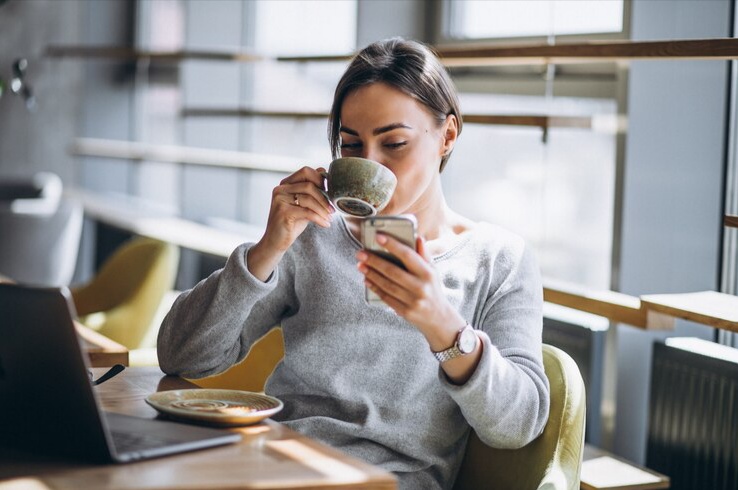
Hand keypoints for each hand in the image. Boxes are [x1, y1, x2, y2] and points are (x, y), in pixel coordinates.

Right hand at [249, 166, 334, 280]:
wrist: (276, 241)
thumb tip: (322, 170)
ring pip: (309, 199)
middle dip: (324, 197)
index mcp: (285, 184)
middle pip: (308, 185)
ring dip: (323, 209)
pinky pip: (307, 212)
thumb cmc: (291, 222)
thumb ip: (310, 189)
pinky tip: (325, 224)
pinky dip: (319, 218)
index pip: (305, 171)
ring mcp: (280, 200)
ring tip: (329, 217)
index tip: (330, 191)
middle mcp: (280, 189)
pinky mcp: (283, 213)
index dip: (320, 179)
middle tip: (332, 209)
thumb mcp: (302, 203)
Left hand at [356, 233, 465, 350]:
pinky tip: (366, 279)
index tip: (378, 236)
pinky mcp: (405, 312)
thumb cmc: (432, 288)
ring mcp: (412, 301)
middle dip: (374, 261)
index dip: (392, 245)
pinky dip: (374, 288)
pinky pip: (386, 297)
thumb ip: (424, 254)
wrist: (438, 318)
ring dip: (371, 274)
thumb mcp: (433, 271)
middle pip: (392, 271)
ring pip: (387, 285)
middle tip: (361, 253)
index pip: (408, 255)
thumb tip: (417, 237)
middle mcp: (420, 287)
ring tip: (360, 265)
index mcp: (427, 273)